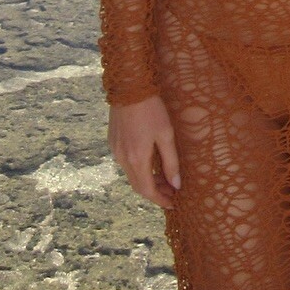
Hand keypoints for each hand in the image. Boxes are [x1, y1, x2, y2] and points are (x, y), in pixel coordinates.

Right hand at [109, 94, 180, 208]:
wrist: (128, 86)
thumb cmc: (151, 109)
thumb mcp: (166, 134)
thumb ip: (171, 161)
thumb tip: (176, 185)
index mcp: (136, 159)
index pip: (147, 190)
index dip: (160, 200)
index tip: (173, 203)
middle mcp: (122, 159)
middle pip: (138, 186)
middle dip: (155, 192)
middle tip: (172, 191)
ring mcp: (115, 150)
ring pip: (131, 175)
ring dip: (147, 180)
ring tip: (164, 178)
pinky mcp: (113, 141)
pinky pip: (125, 163)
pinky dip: (139, 169)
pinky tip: (150, 163)